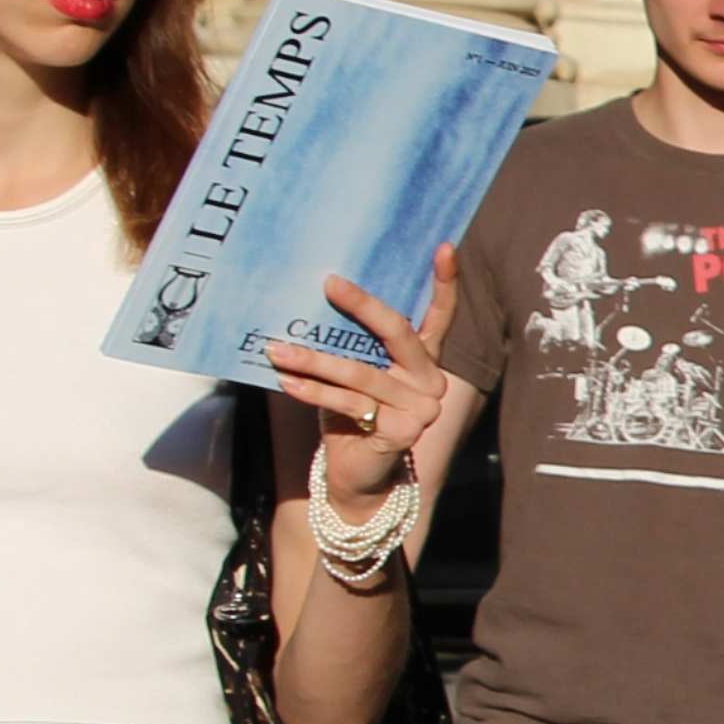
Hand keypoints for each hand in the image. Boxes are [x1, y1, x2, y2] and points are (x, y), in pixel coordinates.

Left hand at [269, 245, 457, 499]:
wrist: (357, 477)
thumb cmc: (352, 417)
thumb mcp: (354, 374)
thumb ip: (350, 346)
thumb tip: (313, 301)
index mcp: (423, 359)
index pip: (440, 315)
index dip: (445, 282)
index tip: (443, 247)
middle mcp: (430, 379)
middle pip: (398, 333)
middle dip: (362, 305)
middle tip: (329, 283)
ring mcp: (421, 407)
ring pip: (362, 373)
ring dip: (314, 359)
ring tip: (277, 349)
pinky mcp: (404, 432)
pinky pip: (351, 404)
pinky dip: (313, 392)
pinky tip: (287, 382)